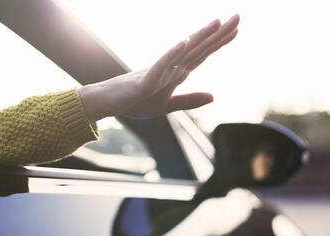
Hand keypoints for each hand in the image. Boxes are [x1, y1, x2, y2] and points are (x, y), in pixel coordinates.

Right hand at [79, 14, 239, 120]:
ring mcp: (159, 71)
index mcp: (176, 72)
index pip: (202, 54)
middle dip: (218, 34)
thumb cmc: (137, 101)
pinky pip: (160, 65)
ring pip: (182, 52)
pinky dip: (172, 54)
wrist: (112, 104)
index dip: (219, 43)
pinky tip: (184, 42)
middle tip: (237, 16)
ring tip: (217, 22)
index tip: (235, 29)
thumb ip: (189, 100)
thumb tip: (213, 96)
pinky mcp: (146, 79)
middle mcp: (170, 67)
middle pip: (198, 48)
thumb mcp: (168, 105)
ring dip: (199, 37)